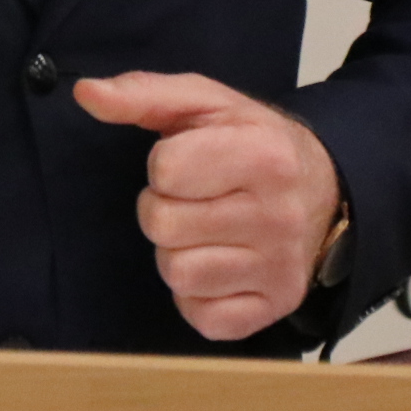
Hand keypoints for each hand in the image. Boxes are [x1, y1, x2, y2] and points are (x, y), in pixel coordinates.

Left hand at [75, 71, 340, 341]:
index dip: (163, 167)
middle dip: (163, 210)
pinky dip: (198, 296)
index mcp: (264, 156)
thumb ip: (143, 94)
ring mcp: (280, 267)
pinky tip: (217, 265)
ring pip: (178, 275)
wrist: (324, 188)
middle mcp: (279, 216)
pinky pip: (203, 318)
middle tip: (192, 200)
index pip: (166, 171)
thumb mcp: (205, 103)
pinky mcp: (276, 307)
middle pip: (163, 226)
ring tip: (204, 232)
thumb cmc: (251, 141)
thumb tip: (86, 93)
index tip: (188, 163)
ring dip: (177, 253)